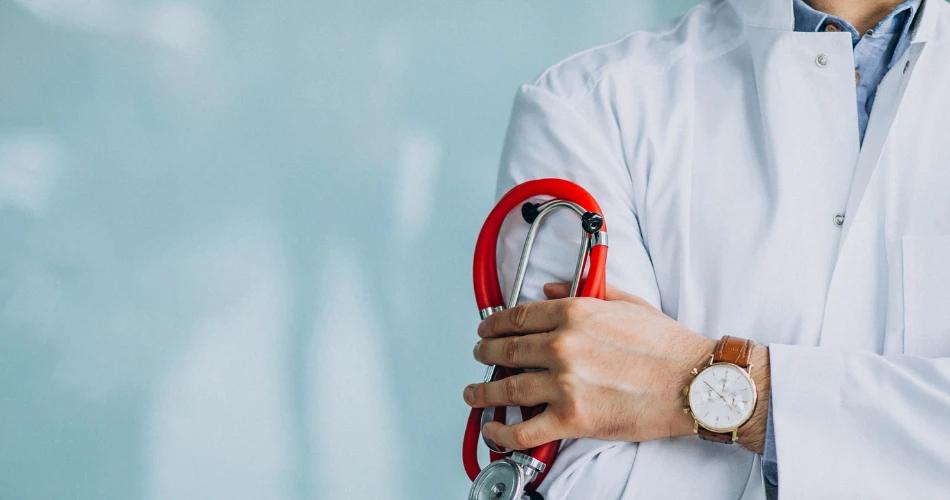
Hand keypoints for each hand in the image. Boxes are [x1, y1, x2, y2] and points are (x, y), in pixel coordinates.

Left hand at [462, 283, 717, 449]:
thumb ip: (584, 292)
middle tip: (479, 355)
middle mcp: (562, 347)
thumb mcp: (626, 303)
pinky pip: (524, 430)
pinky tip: (492, 429)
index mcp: (574, 314)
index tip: (486, 329)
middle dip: (485, 353)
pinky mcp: (572, 419)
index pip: (518, 317)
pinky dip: (501, 432)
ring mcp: (564, 384)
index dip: (495, 324)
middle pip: (506, 350)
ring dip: (483, 391)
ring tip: (475, 393)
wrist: (693, 383)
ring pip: (506, 389)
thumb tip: (551, 289)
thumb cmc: (666, 346)